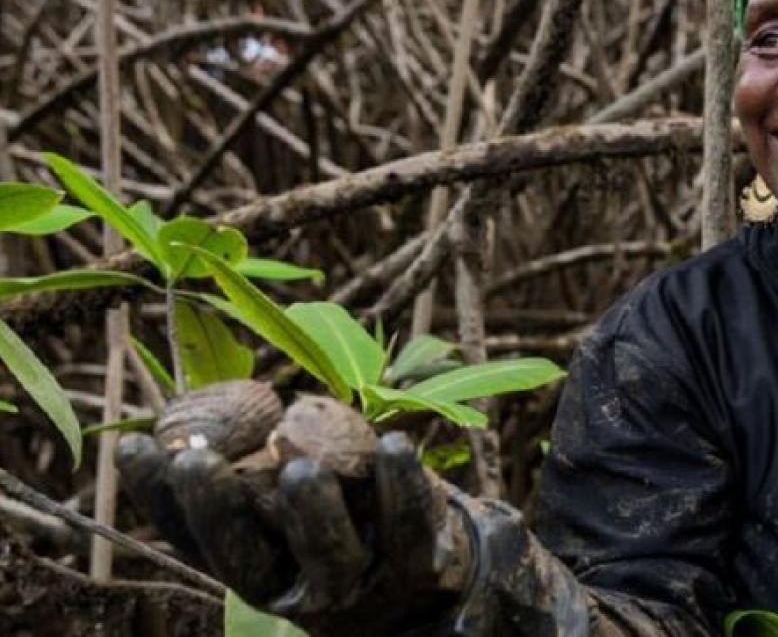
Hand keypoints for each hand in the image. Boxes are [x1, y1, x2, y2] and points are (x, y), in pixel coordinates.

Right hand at [117, 383, 473, 636]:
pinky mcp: (420, 568)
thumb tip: (192, 407)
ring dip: (313, 512)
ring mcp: (358, 584)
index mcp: (254, 566)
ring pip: (330, 556)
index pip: (194, 539)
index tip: (134, 445)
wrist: (427, 582)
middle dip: (219, 511)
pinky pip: (411, 531)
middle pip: (248, 560)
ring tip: (299, 467)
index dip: (158, 498)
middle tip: (196, 461)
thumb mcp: (286, 508)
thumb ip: (251, 470)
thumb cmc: (338, 523)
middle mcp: (295, 586)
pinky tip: (394, 445)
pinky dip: (403, 488)